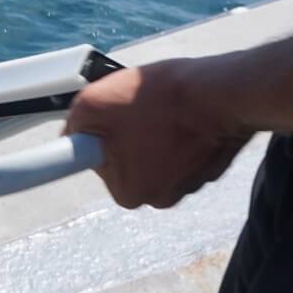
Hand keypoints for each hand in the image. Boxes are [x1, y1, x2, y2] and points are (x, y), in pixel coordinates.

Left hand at [64, 57, 248, 209]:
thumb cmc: (159, 100)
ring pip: (159, 153)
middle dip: (130, 132)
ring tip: (164, 107)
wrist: (220, 94)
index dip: (104, 134)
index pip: (101, 163)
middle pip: (130, 159)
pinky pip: (185, 149)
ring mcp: (189, 184)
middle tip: (137, 106)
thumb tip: (72, 134)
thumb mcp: (93, 102)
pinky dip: (183, 132)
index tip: (114, 119)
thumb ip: (75, 124)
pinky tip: (185, 114)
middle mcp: (159, 198)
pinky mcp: (210, 166)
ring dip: (157, 131)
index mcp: (128, 192)